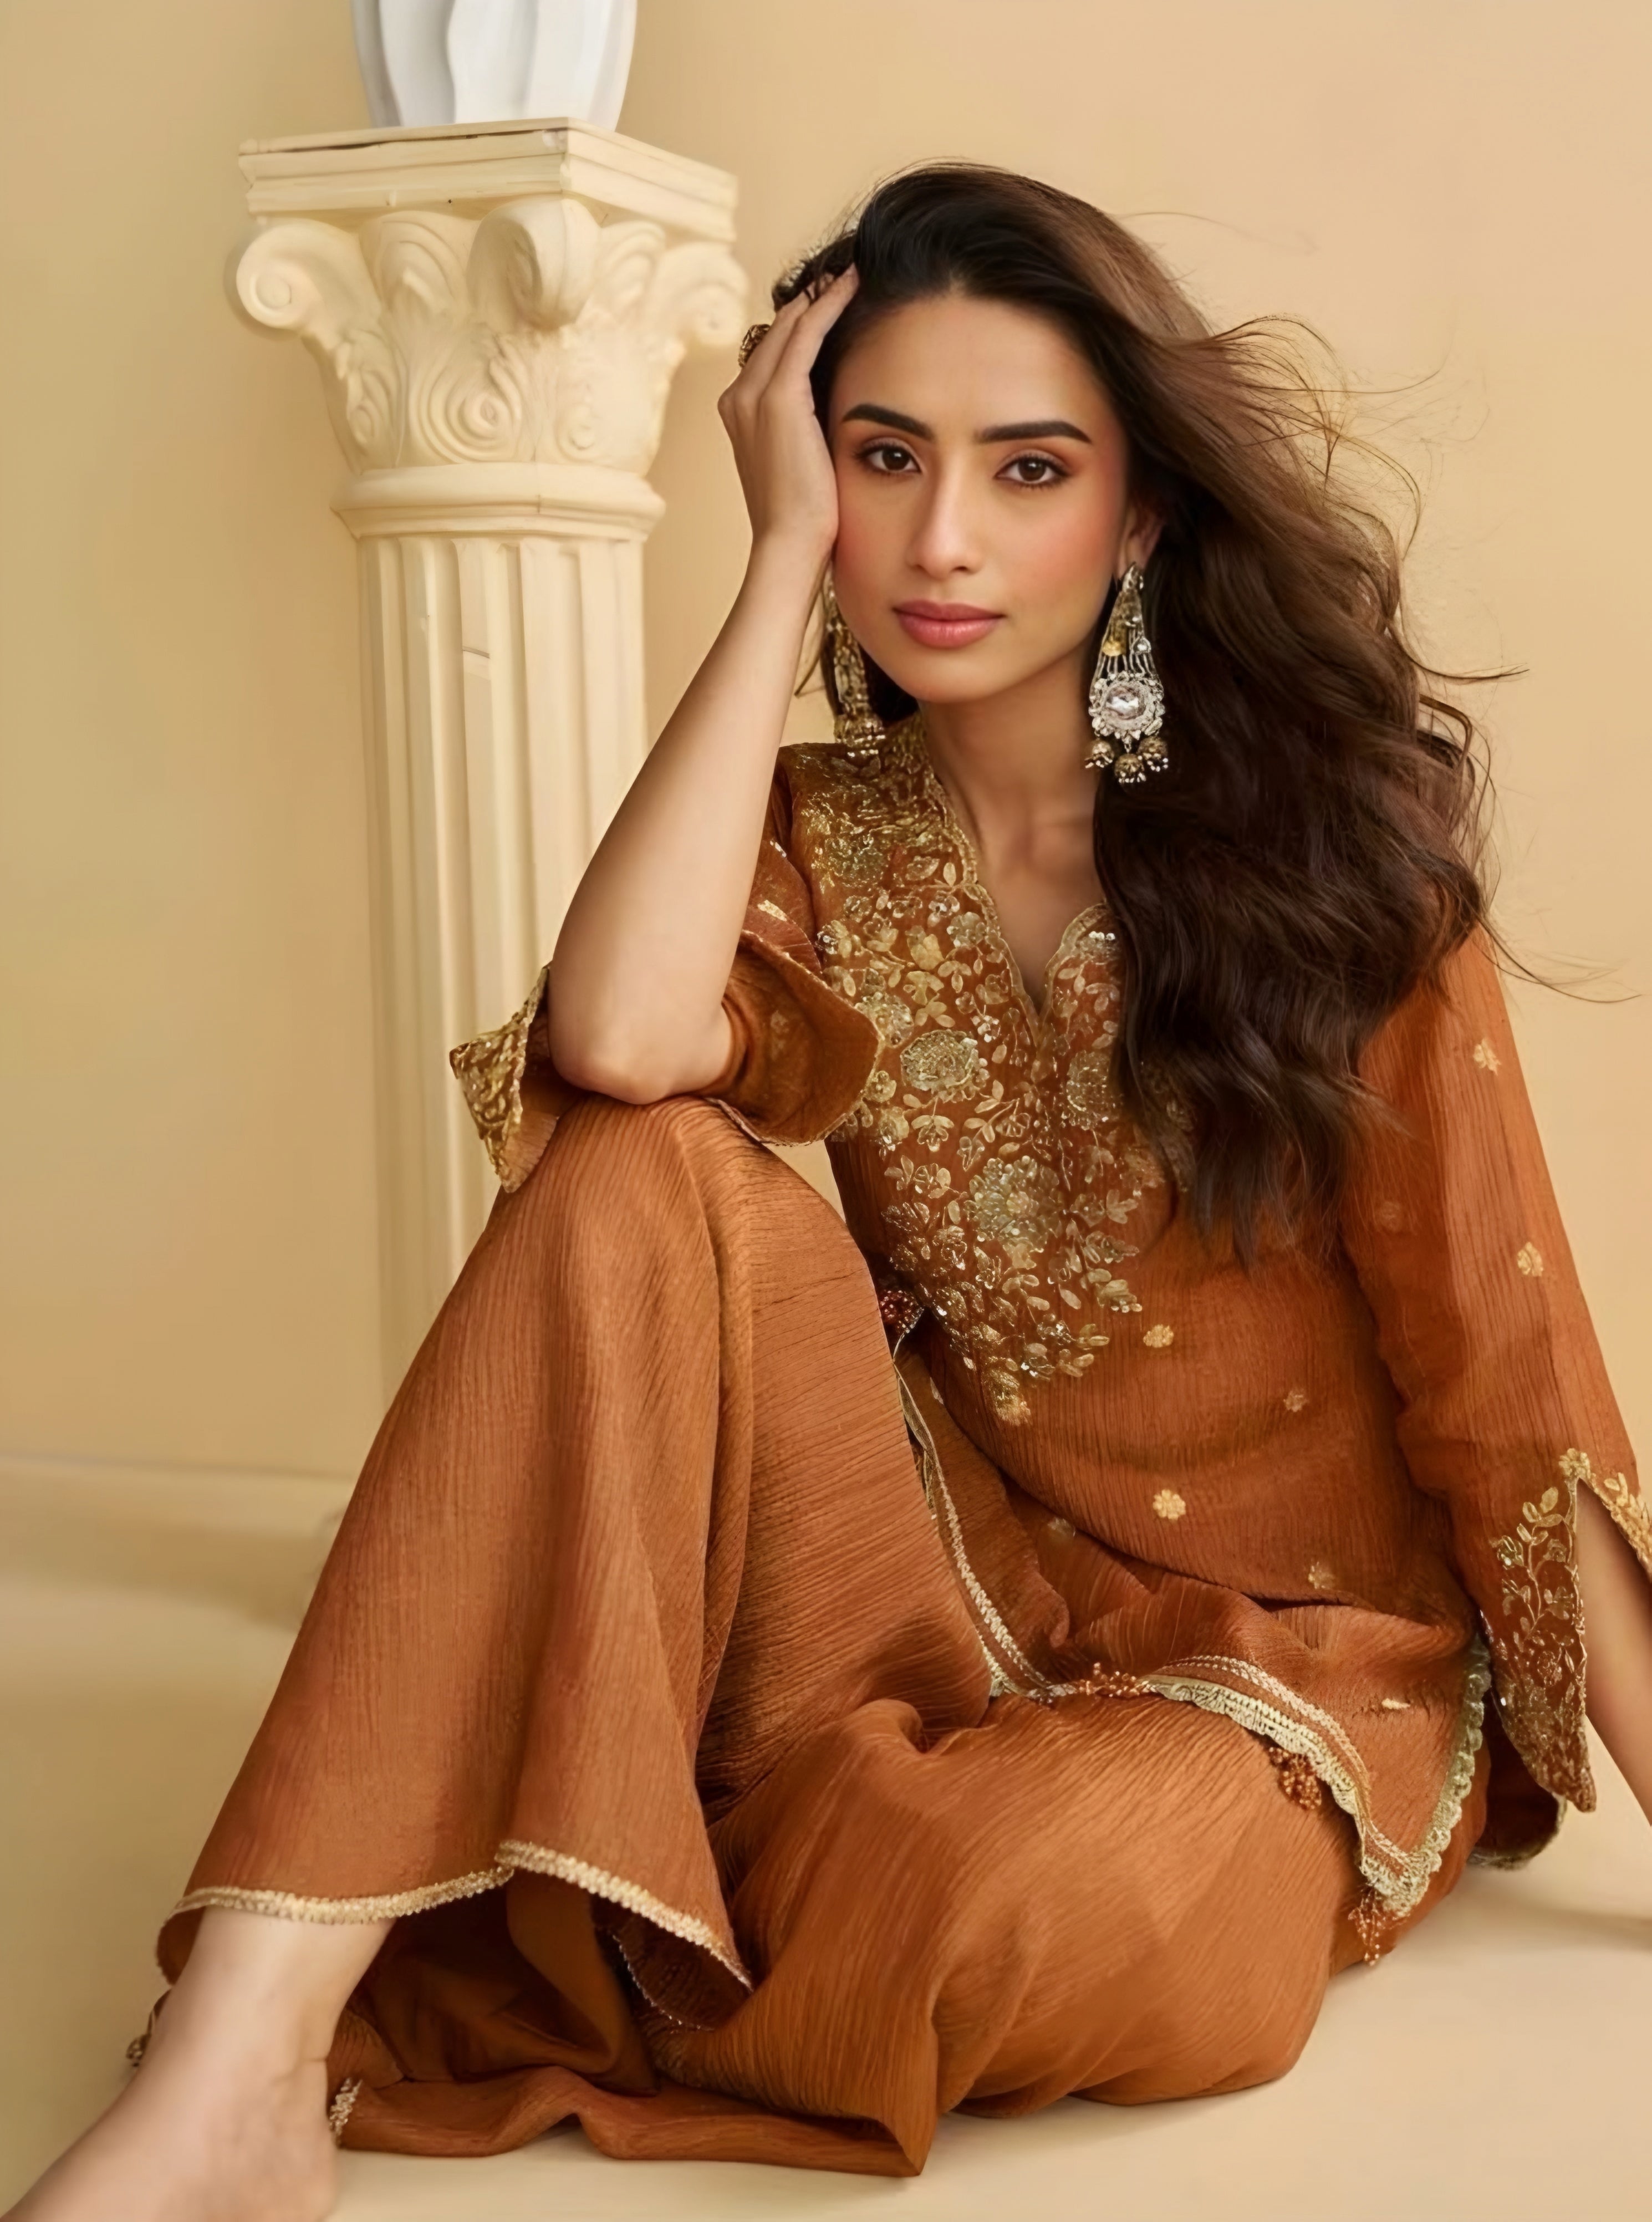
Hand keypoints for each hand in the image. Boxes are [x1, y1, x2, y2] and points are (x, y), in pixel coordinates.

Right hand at [717, 266, 858, 572]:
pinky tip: (852, 285)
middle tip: (845, 272)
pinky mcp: (778, 397)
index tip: (833, 299)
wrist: (789, 546)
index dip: (801, 324)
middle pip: (777, 332)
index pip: (771, 353)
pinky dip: (829, 305)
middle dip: (810, 301)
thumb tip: (836, 411)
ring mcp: (752, 395)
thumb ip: (807, 429)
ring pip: (790, 326)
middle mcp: (737, 397)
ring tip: (852, 271)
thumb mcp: (801, 462)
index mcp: (739, 412)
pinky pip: (806, 334)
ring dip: (821, 295)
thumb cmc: (803, 517)